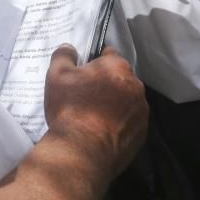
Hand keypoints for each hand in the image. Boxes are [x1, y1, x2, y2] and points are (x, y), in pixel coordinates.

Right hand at [44, 45, 147, 178]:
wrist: (82, 151)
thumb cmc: (70, 109)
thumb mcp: (57, 76)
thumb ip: (63, 56)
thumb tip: (69, 48)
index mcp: (117, 66)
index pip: (108, 54)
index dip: (94, 62)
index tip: (83, 74)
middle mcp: (135, 85)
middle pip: (119, 78)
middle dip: (106, 83)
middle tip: (86, 97)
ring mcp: (141, 111)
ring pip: (126, 100)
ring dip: (114, 104)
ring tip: (93, 117)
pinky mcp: (142, 133)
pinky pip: (130, 122)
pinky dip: (119, 123)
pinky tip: (102, 132)